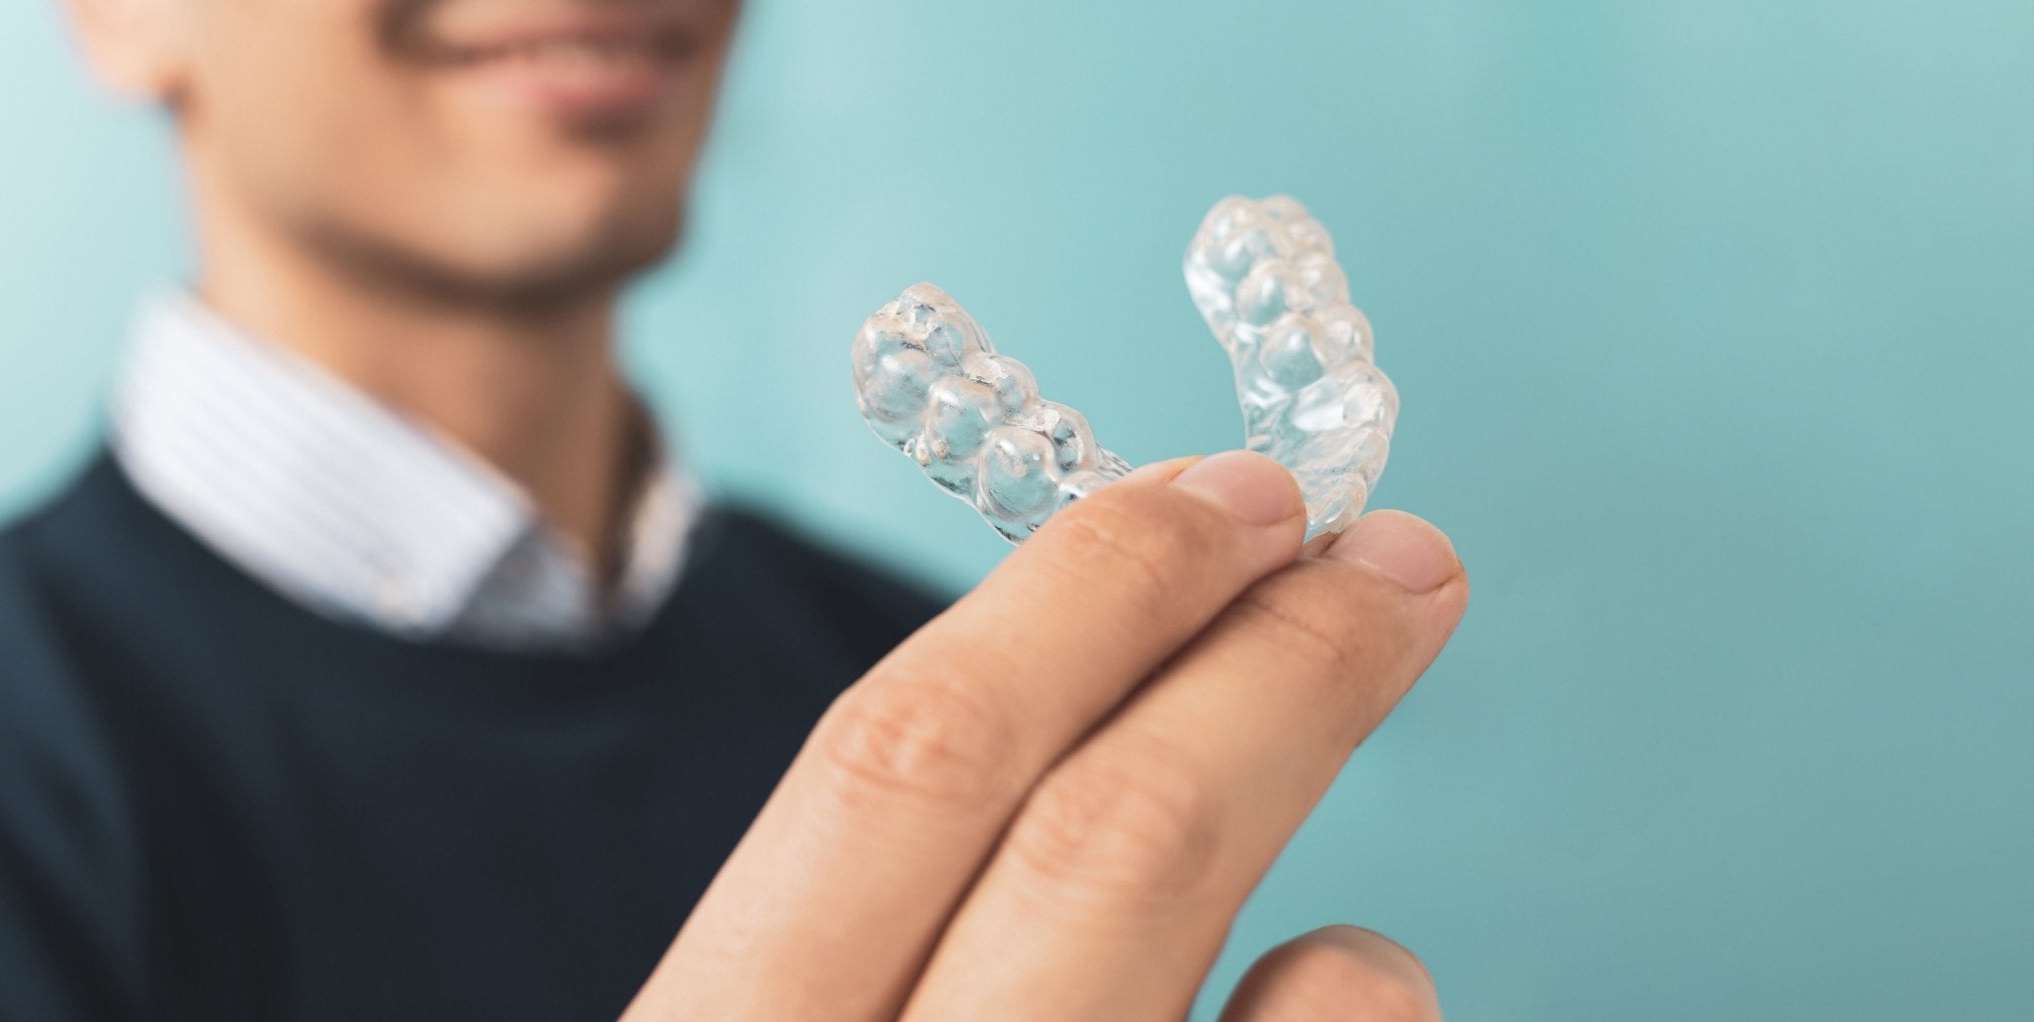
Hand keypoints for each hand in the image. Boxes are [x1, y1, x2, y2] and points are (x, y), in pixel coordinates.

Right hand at [623, 451, 1468, 1019]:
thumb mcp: (755, 1002)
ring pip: (1287, 977)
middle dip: (1274, 656)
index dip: (1083, 594)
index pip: (903, 764)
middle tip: (1390, 555)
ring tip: (1350, 725)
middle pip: (1111, 842)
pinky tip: (1323, 975)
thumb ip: (846, 907)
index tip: (1222, 494)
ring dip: (1327, 830)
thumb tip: (1069, 688)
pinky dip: (1354, 988)